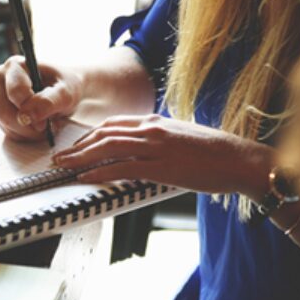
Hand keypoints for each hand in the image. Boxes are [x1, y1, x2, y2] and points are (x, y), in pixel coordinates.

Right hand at [0, 56, 81, 141]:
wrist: (63, 91)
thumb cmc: (65, 87)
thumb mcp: (66, 93)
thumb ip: (49, 102)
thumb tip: (27, 116)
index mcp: (15, 65)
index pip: (15, 93)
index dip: (30, 111)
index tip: (46, 122)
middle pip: (5, 112)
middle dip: (27, 126)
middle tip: (45, 127)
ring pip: (4, 123)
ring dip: (26, 132)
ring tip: (43, 125)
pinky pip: (5, 129)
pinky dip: (22, 134)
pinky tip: (35, 127)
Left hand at [53, 114, 271, 195]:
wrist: (239, 159)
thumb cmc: (214, 152)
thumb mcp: (181, 137)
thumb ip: (159, 140)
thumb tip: (142, 151)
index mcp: (156, 121)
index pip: (113, 124)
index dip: (90, 135)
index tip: (76, 145)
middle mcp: (152, 129)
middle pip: (104, 133)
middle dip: (78, 146)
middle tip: (60, 157)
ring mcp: (156, 146)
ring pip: (108, 147)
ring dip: (81, 157)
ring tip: (64, 166)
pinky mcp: (161, 166)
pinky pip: (122, 167)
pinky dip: (100, 172)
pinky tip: (86, 178)